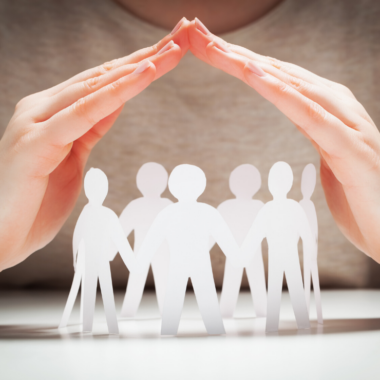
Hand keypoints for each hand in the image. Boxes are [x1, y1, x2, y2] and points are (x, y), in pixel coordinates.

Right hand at [0, 18, 189, 270]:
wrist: (1, 238)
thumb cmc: (35, 204)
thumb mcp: (71, 158)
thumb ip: (88, 128)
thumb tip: (112, 105)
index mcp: (52, 113)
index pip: (102, 83)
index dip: (137, 66)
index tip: (169, 52)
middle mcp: (42, 109)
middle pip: (103, 76)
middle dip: (145, 56)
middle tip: (182, 36)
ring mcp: (36, 122)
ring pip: (97, 87)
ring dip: (138, 67)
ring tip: (172, 49)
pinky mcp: (37, 142)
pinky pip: (85, 112)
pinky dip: (117, 93)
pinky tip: (143, 74)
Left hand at [189, 18, 379, 261]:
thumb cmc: (360, 194)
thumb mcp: (329, 153)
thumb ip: (316, 128)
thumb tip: (299, 114)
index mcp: (326, 109)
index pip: (273, 77)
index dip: (236, 59)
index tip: (201, 46)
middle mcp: (335, 107)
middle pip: (274, 71)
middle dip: (231, 52)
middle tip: (191, 32)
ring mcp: (346, 125)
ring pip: (289, 85)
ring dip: (247, 64)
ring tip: (213, 45)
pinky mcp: (351, 149)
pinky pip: (310, 116)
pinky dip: (283, 94)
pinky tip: (257, 75)